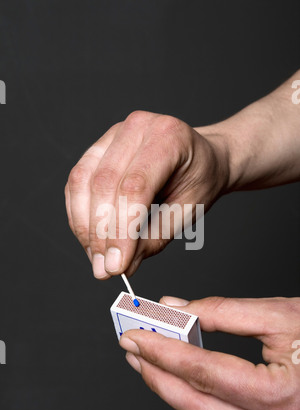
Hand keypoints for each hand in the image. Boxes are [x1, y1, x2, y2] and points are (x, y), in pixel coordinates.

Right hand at [65, 111, 228, 278]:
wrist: (201, 158)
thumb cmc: (200, 181)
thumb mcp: (189, 212)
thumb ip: (155, 238)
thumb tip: (121, 266)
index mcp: (169, 137)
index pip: (135, 186)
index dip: (122, 230)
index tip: (117, 266)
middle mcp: (138, 127)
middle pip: (104, 183)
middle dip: (101, 234)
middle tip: (104, 269)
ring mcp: (114, 134)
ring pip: (83, 182)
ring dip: (85, 227)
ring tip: (97, 258)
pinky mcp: (99, 147)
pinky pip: (77, 181)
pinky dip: (79, 214)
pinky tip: (90, 238)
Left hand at [119, 296, 299, 409]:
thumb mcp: (284, 315)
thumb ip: (225, 312)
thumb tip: (178, 308)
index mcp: (283, 398)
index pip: (203, 373)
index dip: (163, 351)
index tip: (135, 335)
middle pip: (196, 406)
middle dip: (156, 375)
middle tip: (131, 348)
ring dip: (172, 389)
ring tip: (148, 360)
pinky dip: (197, 399)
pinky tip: (182, 379)